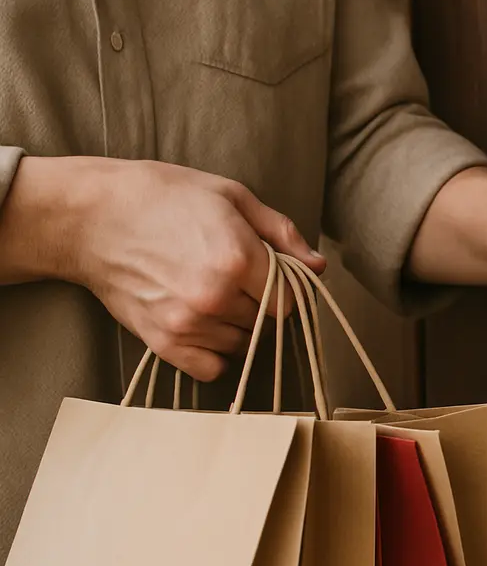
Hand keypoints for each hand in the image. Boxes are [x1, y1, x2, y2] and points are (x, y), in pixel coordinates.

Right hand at [0, 156, 325, 380]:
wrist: (89, 217)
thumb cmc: (162, 197)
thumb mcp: (230, 197)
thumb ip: (281, 233)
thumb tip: (317, 266)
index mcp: (238, 259)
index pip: (290, 300)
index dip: (284, 288)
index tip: (268, 275)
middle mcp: (216, 297)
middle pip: (267, 322)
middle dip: (259, 303)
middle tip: (233, 278)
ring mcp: (188, 324)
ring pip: (242, 345)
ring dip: (237, 327)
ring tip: (211, 294)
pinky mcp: (163, 342)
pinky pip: (211, 369)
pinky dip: (214, 353)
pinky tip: (203, 325)